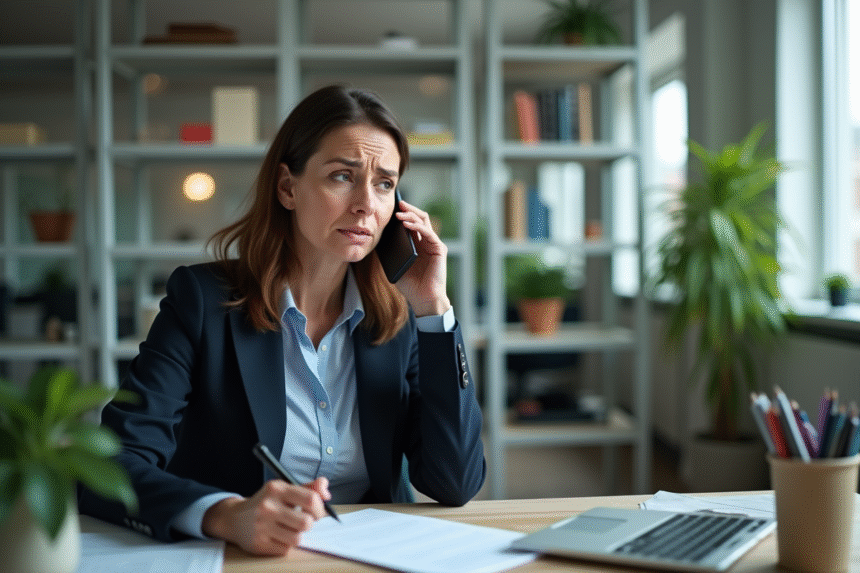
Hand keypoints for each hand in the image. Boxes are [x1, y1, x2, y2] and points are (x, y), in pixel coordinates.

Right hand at [202, 477, 330, 555]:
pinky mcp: (258, 544)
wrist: (234, 518)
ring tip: (289, 529)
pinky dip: (285, 545)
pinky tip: (277, 537)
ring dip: (297, 535)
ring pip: (297, 538)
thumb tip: (326, 492)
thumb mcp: (285, 489)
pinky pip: (285, 549)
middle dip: (309, 523)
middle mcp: (268, 506)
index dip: (320, 508)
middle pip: (306, 522)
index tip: (317, 511)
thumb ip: (309, 488)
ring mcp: (262, 526)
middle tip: (303, 521)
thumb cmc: (266, 503)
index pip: (311, 499)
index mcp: (277, 489)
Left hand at [394, 199, 450, 316]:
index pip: (412, 224)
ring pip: (424, 222)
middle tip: (397, 203)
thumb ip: (391, 251)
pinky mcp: (439, 250)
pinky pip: (428, 233)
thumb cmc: (411, 285)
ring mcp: (434, 245)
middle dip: (408, 209)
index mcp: (418, 245)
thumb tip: (379, 237)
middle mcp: (427, 242)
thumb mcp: (396, 265)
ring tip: (399, 213)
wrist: (423, 299)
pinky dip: (417, 227)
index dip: (403, 215)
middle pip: (420, 218)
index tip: (391, 208)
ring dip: (411, 216)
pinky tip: (407, 225)